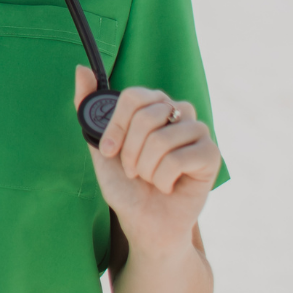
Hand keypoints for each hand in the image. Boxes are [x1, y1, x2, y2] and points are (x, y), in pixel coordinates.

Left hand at [75, 66, 220, 258]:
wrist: (144, 223)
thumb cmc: (126, 185)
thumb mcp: (100, 146)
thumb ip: (87, 108)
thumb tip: (81, 70)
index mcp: (153, 105)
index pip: (135, 96)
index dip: (118, 126)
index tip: (109, 151)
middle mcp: (178, 112)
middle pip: (147, 116)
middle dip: (130, 152)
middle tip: (133, 171)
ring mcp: (197, 131)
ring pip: (162, 139)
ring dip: (146, 169)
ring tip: (151, 180)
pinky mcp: (211, 154)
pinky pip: (180, 158)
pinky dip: (164, 179)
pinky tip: (168, 187)